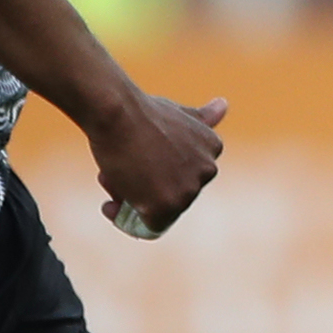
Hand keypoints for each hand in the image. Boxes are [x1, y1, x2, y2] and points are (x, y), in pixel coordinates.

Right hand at [91, 90, 225, 238]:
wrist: (117, 113)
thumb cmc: (140, 112)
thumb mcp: (178, 113)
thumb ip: (202, 119)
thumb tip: (223, 105)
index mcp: (212, 148)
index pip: (186, 175)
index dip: (160, 173)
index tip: (140, 163)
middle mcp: (207, 170)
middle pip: (172, 194)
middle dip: (143, 187)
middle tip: (120, 171)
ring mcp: (188, 190)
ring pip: (157, 210)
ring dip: (131, 200)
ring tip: (110, 178)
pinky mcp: (166, 206)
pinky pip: (148, 227)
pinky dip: (125, 220)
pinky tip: (109, 206)